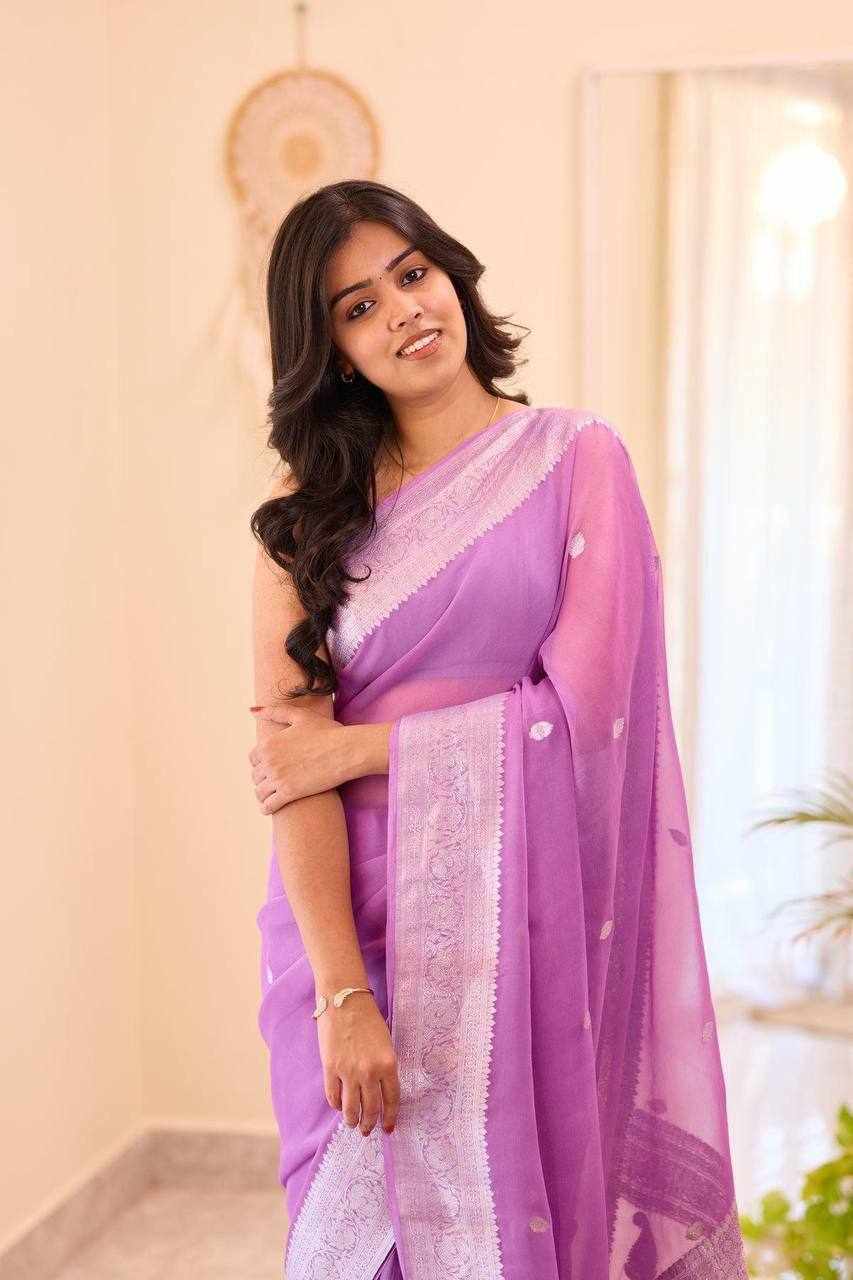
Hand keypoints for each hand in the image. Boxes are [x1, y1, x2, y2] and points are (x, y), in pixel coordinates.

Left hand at [248, 703, 348, 811]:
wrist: (346, 750)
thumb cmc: (327, 731)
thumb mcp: (299, 716)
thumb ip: (274, 712)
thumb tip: (251, 710)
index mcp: (269, 743)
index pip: (253, 759)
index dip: (262, 763)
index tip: (271, 767)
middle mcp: (269, 761)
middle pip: (256, 776)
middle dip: (264, 779)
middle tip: (275, 782)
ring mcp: (278, 778)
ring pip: (260, 792)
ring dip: (264, 795)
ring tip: (273, 796)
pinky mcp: (289, 794)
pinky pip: (268, 806)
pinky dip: (267, 808)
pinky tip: (272, 808)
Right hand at [317, 995, 399, 1135]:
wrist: (344, 1000)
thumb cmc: (368, 1018)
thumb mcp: (386, 1043)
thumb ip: (384, 1067)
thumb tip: (380, 1091)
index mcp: (388, 1064)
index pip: (392, 1100)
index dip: (390, 1117)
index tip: (388, 1128)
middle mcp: (370, 1072)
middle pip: (371, 1109)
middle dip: (369, 1124)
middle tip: (368, 1130)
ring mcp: (349, 1072)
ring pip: (351, 1108)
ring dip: (352, 1120)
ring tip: (353, 1124)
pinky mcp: (330, 1068)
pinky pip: (333, 1096)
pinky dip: (336, 1105)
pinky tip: (339, 1106)